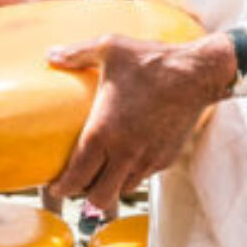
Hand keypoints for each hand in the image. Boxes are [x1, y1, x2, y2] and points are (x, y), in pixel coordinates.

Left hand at [44, 34, 234, 212]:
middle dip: (84, 197)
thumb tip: (51, 55)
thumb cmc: (151, 61)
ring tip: (100, 176)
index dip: (62, 188)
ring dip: (109, 188)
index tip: (55, 188)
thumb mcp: (109, 49)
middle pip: (98, 197)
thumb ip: (76, 54)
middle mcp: (124, 153)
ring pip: (122, 191)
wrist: (196, 74)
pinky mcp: (165, 159)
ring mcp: (147, 159)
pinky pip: (143, 177)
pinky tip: (125, 162)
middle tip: (76, 186)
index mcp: (102, 132)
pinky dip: (130, 176)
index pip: (76, 177)